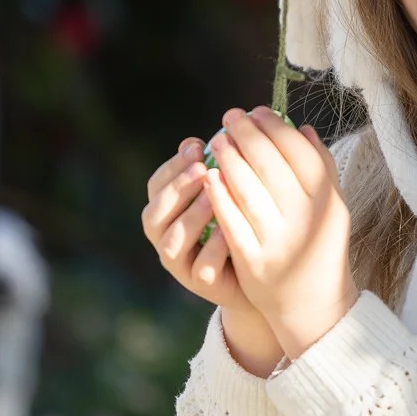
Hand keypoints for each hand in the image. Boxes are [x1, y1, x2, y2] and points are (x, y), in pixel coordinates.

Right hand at [140, 137, 282, 374]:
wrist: (260, 271)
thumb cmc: (242, 220)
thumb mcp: (230, 191)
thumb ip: (221, 166)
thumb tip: (226, 130)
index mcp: (168, 209)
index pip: (156, 184)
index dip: (173, 165)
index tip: (197, 145)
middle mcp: (166, 236)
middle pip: (155, 213)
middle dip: (178, 188)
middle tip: (202, 168)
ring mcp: (181, 264)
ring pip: (172, 242)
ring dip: (191, 217)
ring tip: (214, 198)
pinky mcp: (201, 285)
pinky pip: (202, 268)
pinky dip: (213, 248)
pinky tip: (229, 231)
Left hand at [204, 107, 358, 360]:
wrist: (312, 302)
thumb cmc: (320, 245)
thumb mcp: (332, 206)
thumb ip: (320, 166)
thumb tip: (301, 127)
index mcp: (327, 201)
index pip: (300, 152)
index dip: (276, 127)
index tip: (257, 111)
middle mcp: (306, 219)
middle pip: (271, 165)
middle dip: (247, 135)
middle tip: (229, 117)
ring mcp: (279, 242)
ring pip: (248, 190)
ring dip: (229, 159)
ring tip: (216, 140)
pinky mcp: (255, 261)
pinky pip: (232, 222)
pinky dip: (219, 197)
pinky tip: (209, 177)